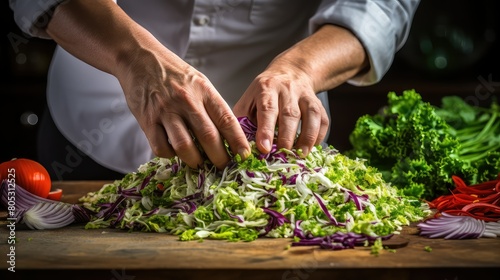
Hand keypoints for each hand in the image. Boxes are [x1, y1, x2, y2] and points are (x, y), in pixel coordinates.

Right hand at [118, 51, 250, 169]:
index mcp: (204, 91)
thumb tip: (227, 135)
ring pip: (184, 146)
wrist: (139, 58)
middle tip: (223, 166)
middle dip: (219, 157)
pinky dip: (170, 155)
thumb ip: (211, 106)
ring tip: (199, 164)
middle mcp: (186, 101)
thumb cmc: (174, 73)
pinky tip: (174, 152)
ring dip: (195, 161)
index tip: (244, 155)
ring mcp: (166, 111)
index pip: (226, 120)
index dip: (238, 141)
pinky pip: (161, 147)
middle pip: (208, 137)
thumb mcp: (199, 82)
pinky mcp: (147, 120)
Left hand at [234, 24, 368, 156]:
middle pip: (290, 114)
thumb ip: (242, 120)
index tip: (264, 148)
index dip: (265, 129)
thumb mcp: (248, 100)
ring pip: (311, 115)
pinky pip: (323, 119)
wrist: (290, 72)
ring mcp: (305, 96)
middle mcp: (287, 90)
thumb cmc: (264, 93)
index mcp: (266, 89)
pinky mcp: (318, 103)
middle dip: (287, 137)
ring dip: (307, 137)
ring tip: (300, 155)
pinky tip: (312, 147)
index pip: (267, 109)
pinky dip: (320, 135)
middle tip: (282, 155)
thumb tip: (239, 146)